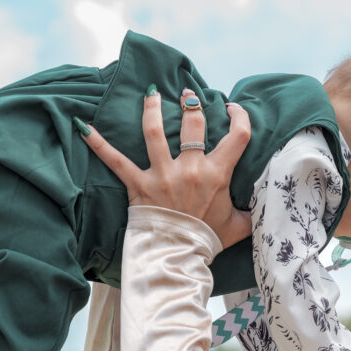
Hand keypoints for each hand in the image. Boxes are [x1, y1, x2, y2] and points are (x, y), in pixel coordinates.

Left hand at [79, 88, 252, 248]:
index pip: (237, 137)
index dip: (239, 117)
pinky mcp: (138, 185)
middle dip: (191, 104)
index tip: (233, 109)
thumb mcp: (239, 226)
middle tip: (187, 94)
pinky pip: (115, 161)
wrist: (179, 257)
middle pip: (193, 125)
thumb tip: (266, 204)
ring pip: (154, 133)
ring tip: (152, 94)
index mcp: (217, 175)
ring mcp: (162, 175)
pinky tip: (83, 126)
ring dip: (152, 109)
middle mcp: (190, 170)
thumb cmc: (208, 240)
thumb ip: (252, 210)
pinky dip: (99, 144)